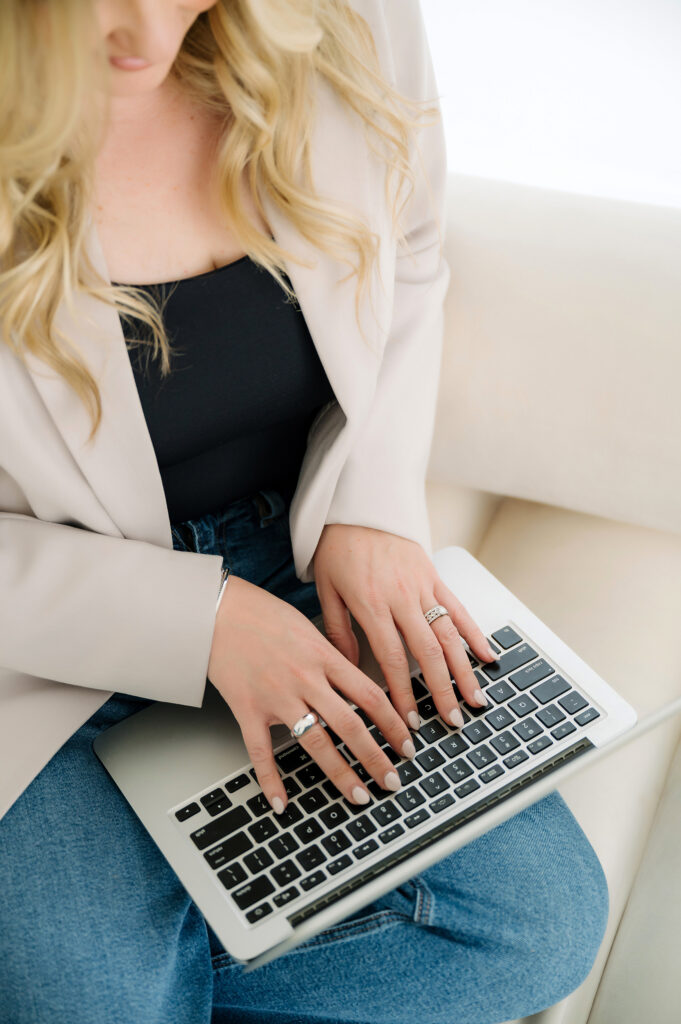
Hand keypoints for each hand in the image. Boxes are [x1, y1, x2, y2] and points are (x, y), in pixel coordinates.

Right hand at [207, 574, 415, 813]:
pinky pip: (262, 753)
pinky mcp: (248, 710)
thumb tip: (359, 682)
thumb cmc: (262, 614)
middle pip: (351, 726)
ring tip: (360, 795)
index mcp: (324, 657)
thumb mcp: (309, 627)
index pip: (371, 696)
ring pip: (317, 744)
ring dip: (342, 774)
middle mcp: (306, 680)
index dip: (394, 724)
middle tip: (393, 781)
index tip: (408, 742)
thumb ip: (334, 656)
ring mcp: (277, 698)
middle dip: (377, 758)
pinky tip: (283, 803)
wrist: (217, 611)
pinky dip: (271, 781)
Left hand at [312, 524, 497, 729]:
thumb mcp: (326, 589)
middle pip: (429, 653)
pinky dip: (475, 633)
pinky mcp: (435, 576)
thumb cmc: (338, 545)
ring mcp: (423, 586)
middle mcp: (402, 597)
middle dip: (442, 691)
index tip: (409, 720)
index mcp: (372, 603)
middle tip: (452, 722)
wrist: (358, 503)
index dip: (403, 693)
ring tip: (476, 700)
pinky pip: (458, 608)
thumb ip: (339, 631)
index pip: (393, 658)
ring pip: (450, 635)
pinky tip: (488, 656)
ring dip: (465, 671)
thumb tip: (347, 669)